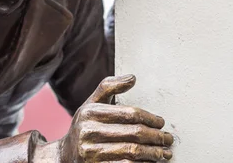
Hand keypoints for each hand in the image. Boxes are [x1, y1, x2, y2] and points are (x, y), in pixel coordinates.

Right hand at [59, 75, 173, 161]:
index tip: (161, 122)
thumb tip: (132, 78)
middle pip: (133, 133)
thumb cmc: (84, 126)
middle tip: (168, 139)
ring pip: (132, 152)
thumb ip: (109, 87)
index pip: (129, 113)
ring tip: (164, 153)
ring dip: (153, 153)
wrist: (65, 155)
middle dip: (156, 137)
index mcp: (90, 112)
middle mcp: (89, 131)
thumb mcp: (91, 103)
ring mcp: (91, 152)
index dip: (149, 118)